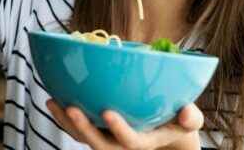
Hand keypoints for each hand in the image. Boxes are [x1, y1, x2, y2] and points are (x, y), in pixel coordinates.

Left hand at [46, 99, 202, 149]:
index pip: (130, 142)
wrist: (165, 133)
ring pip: (84, 137)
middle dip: (85, 129)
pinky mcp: (98, 132)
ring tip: (53, 102)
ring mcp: (107, 140)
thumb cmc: (177, 122)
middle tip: (72, 108)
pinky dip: (64, 117)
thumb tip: (186, 112)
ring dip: (67, 122)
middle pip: (100, 145)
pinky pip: (78, 129)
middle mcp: (121, 145)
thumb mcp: (189, 121)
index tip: (108, 112)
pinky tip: (53, 98)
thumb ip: (190, 117)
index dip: (119, 130)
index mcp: (143, 142)